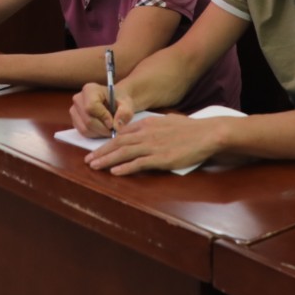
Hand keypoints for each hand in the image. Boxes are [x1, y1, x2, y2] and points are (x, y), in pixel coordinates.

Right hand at [70, 82, 133, 138]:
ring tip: (109, 129)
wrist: (115, 101)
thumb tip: (117, 126)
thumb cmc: (120, 100)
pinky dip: (94, 134)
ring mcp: (74, 110)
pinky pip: (83, 132)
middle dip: (103, 129)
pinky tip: (103, 129)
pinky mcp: (75, 120)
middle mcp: (78, 99)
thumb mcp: (127, 104)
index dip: (103, 118)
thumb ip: (125, 113)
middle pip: (88, 120)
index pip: (91, 107)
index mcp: (90, 89)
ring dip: (99, 133)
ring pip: (85, 129)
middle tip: (114, 130)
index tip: (113, 123)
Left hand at [85, 114, 225, 175]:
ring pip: (124, 153)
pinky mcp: (161, 158)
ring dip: (107, 159)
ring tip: (94, 166)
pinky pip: (139, 163)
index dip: (107, 142)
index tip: (97, 149)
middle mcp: (147, 134)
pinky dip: (125, 167)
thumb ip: (152, 127)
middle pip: (118, 143)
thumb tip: (141, 132)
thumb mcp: (167, 122)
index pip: (122, 133)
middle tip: (88, 160)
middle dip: (101, 151)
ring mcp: (153, 146)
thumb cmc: (190, 129)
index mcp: (148, 124)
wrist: (206, 134)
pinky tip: (115, 172)